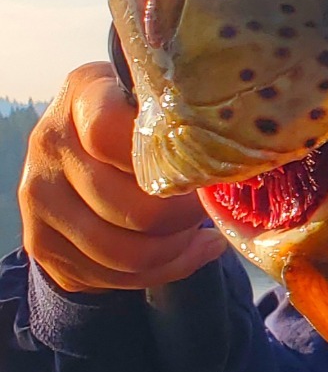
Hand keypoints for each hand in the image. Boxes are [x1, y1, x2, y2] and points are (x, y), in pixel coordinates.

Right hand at [17, 63, 223, 292]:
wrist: (78, 158)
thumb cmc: (139, 123)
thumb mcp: (156, 99)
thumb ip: (185, 108)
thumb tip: (244, 135)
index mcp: (84, 95)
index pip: (112, 134)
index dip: (167, 162)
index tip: (203, 171)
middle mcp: (50, 143)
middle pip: (137, 210)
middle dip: (188, 218)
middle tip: (208, 208)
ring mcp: (39, 198)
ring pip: (128, 253)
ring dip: (178, 250)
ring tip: (198, 232)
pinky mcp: (42, 243)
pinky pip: (115, 276)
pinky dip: (164, 269)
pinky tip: (187, 249)